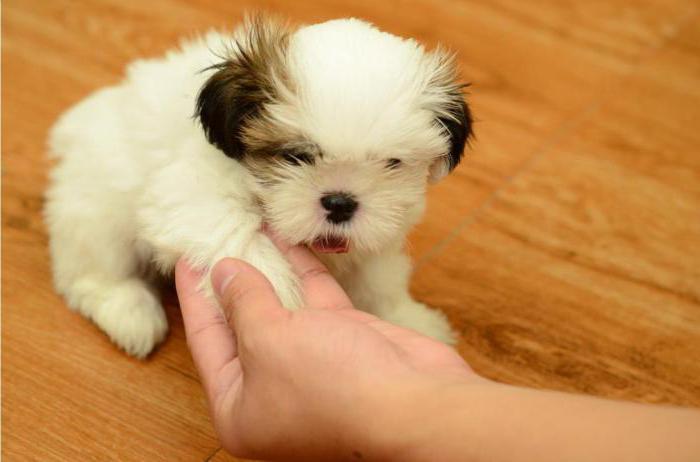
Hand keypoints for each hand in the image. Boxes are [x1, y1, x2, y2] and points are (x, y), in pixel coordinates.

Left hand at [175, 238, 485, 460]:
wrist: (415, 404)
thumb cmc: (332, 387)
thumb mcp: (269, 341)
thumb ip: (243, 303)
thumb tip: (224, 273)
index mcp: (240, 408)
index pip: (206, 343)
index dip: (194, 297)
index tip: (188, 258)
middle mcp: (273, 389)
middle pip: (243, 325)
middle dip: (233, 281)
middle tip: (218, 238)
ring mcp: (312, 365)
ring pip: (282, 308)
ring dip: (269, 270)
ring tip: (250, 230)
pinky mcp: (345, 341)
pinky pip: (316, 300)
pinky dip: (304, 271)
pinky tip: (289, 240)